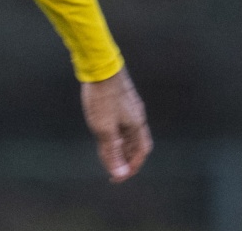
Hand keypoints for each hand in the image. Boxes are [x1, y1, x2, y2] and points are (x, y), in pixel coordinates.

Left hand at [81, 66, 151, 182]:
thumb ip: (112, 152)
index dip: (131, 167)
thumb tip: (120, 174)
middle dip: (125, 158)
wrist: (100, 65)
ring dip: (120, 145)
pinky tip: (103, 131)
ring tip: (105, 152)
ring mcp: (130, 105)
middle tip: (110, 167)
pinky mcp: (122, 98)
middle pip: (136, 143)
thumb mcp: (104, 129)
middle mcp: (137, 115)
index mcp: (137, 124)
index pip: (141, 152)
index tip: (117, 176)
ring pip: (129, 132)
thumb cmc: (102, 97)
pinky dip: (116, 132)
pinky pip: (123, 122)